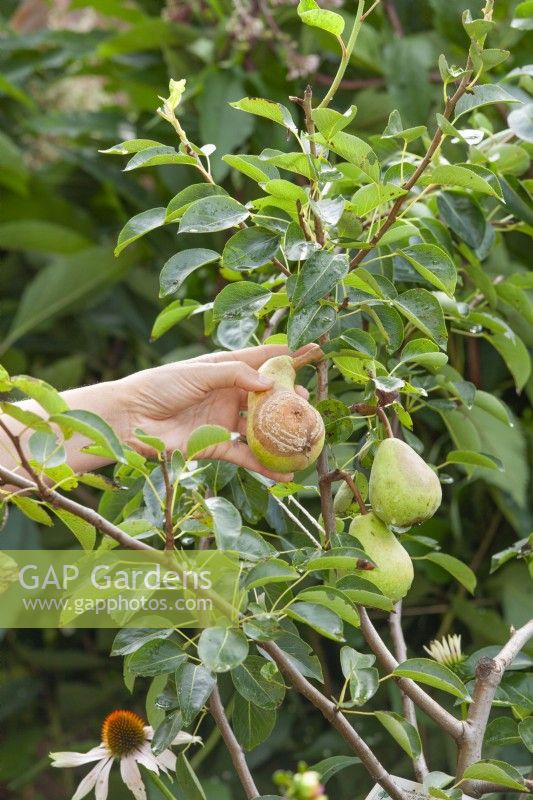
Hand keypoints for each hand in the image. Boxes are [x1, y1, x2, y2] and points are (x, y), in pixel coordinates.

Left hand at [119, 344, 314, 480]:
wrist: (129, 418)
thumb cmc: (159, 386)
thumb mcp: (199, 373)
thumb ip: (234, 374)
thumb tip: (269, 383)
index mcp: (224, 369)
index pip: (261, 360)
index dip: (286, 358)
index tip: (312, 355)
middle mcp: (228, 394)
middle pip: (266, 397)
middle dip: (289, 400)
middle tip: (307, 403)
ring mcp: (223, 421)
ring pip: (260, 428)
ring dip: (281, 433)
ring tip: (304, 436)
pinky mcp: (215, 446)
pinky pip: (246, 456)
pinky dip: (265, 465)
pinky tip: (286, 471)